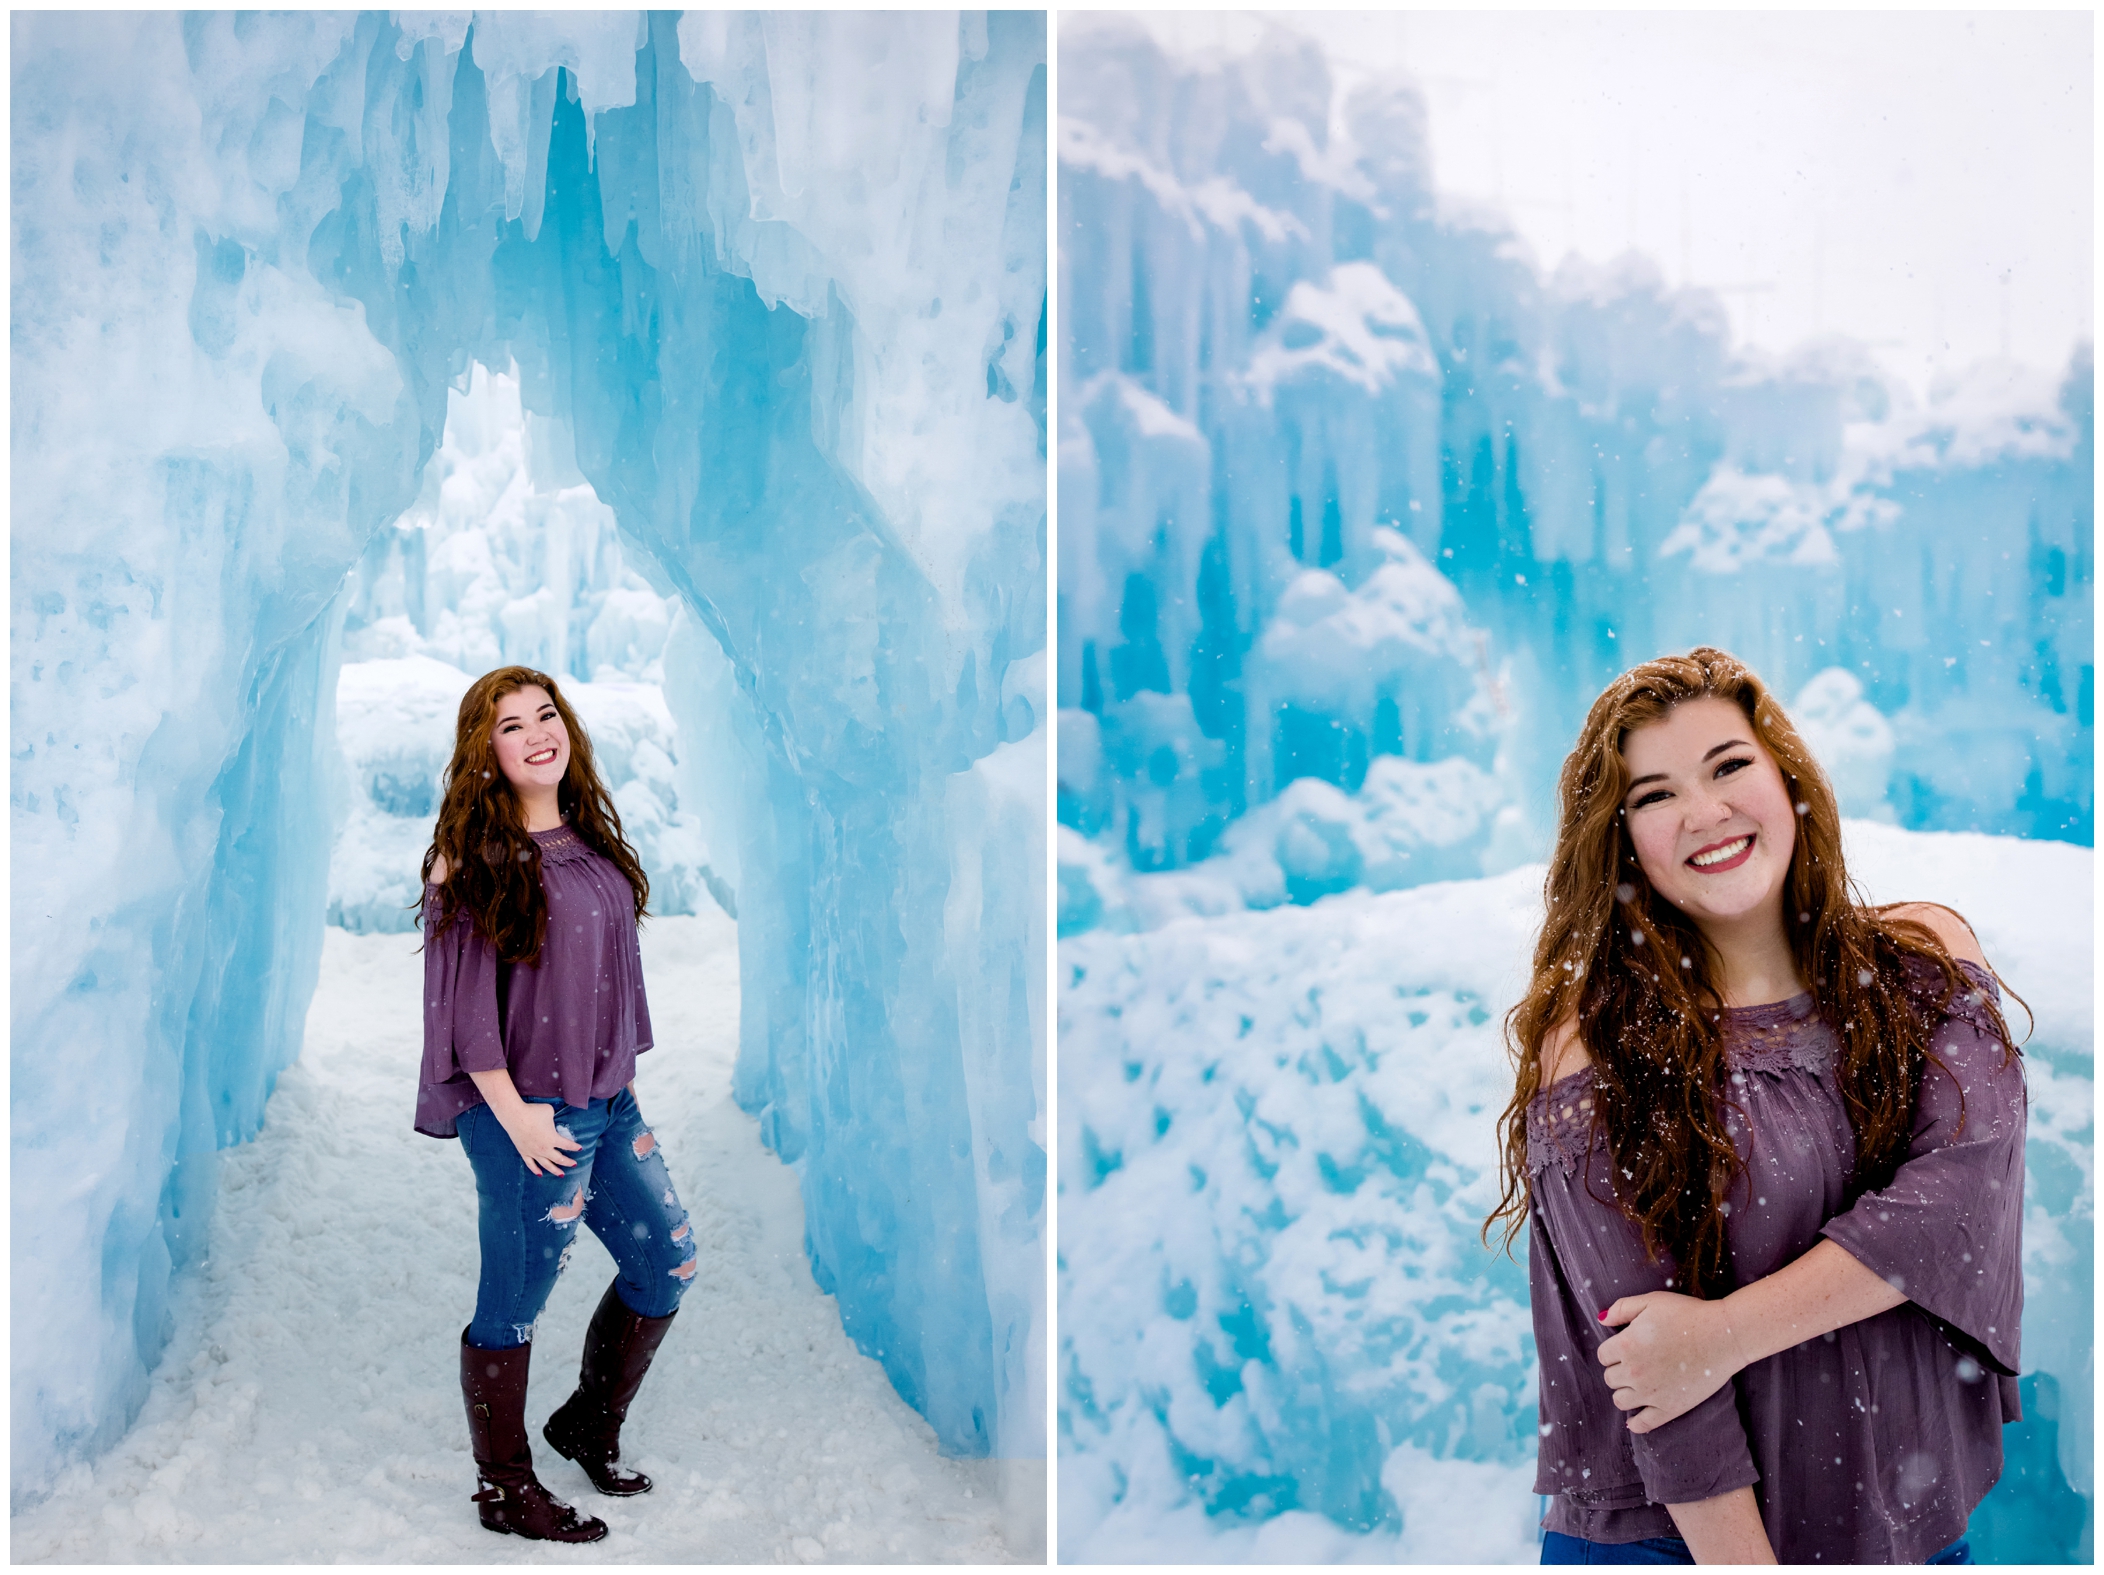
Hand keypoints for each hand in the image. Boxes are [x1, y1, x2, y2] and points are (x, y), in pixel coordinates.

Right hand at [501, 1102, 581, 1176]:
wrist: (514, 1115)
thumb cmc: (533, 1112)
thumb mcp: (549, 1112)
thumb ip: (554, 1118)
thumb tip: (553, 1119)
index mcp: (553, 1139)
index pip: (567, 1145)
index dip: (575, 1147)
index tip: (580, 1149)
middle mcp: (544, 1149)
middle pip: (559, 1159)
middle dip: (568, 1162)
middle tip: (574, 1164)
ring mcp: (533, 1152)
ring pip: (546, 1165)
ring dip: (555, 1170)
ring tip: (562, 1175)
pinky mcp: (524, 1152)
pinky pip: (531, 1165)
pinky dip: (536, 1170)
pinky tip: (540, 1174)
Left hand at [1598, 1291, 1747, 1432]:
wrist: (1723, 1336)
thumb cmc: (1687, 1315)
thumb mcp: (1651, 1301)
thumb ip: (1622, 1308)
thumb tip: (1601, 1319)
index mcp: (1626, 1345)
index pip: (1603, 1356)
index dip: (1614, 1350)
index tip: (1627, 1346)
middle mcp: (1634, 1372)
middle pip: (1610, 1378)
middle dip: (1619, 1369)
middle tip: (1637, 1362)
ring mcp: (1651, 1394)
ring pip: (1620, 1400)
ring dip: (1625, 1391)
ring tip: (1638, 1383)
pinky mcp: (1670, 1409)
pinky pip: (1643, 1424)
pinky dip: (1635, 1423)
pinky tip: (1635, 1418)